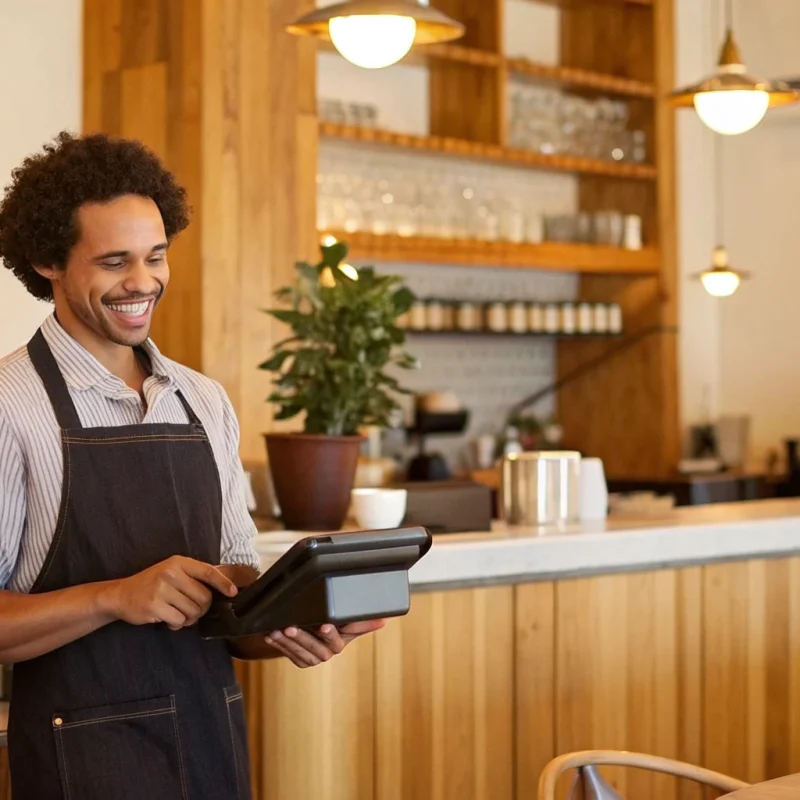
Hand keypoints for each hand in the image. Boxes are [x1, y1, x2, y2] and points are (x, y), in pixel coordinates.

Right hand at [100, 556, 237, 630]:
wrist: (120, 594)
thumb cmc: (151, 584)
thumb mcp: (171, 572)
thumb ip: (192, 577)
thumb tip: (220, 588)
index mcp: (178, 563)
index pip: (207, 571)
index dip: (223, 583)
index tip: (233, 592)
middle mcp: (171, 573)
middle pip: (203, 597)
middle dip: (201, 608)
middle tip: (192, 611)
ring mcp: (162, 590)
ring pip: (193, 611)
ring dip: (188, 618)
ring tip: (176, 613)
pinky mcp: (155, 606)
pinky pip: (179, 621)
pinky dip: (177, 624)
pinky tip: (168, 619)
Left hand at [265, 619, 385, 667]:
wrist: (318, 631)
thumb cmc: (336, 624)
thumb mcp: (348, 621)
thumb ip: (362, 622)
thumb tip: (384, 621)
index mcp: (341, 642)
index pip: (336, 639)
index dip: (330, 633)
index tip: (323, 625)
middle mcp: (327, 653)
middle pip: (314, 646)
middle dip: (301, 637)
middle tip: (291, 626)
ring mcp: (312, 658)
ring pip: (298, 651)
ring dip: (286, 641)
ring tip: (277, 630)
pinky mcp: (300, 660)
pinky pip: (287, 652)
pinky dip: (278, 643)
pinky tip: (270, 634)